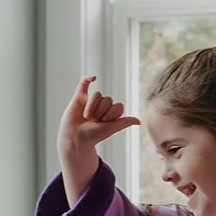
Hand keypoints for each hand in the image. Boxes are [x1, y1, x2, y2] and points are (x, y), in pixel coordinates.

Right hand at [58, 76, 139, 203]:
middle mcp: (102, 105)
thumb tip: (139, 121)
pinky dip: (87, 79)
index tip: (104, 122)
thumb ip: (124, 122)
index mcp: (111, 112)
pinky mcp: (80, 96)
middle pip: (108, 99)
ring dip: (92, 106)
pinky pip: (84, 84)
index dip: (111, 114)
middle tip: (93, 121)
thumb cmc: (94, 135)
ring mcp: (91, 100)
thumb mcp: (111, 128)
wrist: (76, 137)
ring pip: (97, 94)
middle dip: (100, 111)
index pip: (118, 105)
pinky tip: (93, 77)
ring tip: (86, 117)